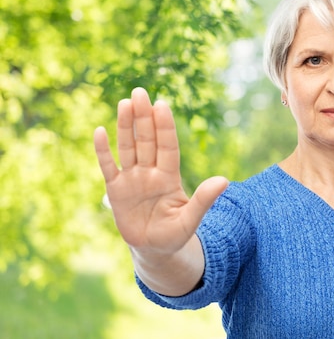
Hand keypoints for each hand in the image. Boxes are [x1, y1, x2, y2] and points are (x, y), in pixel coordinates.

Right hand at [94, 87, 227, 256]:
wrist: (155, 249)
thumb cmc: (176, 234)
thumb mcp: (191, 219)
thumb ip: (204, 200)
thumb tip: (224, 180)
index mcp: (169, 177)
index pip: (167, 146)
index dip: (164, 127)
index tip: (162, 105)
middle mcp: (150, 172)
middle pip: (146, 140)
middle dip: (143, 117)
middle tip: (140, 92)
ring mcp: (132, 179)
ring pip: (128, 147)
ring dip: (125, 126)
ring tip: (124, 103)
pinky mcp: (115, 190)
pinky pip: (108, 166)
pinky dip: (104, 151)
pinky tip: (100, 131)